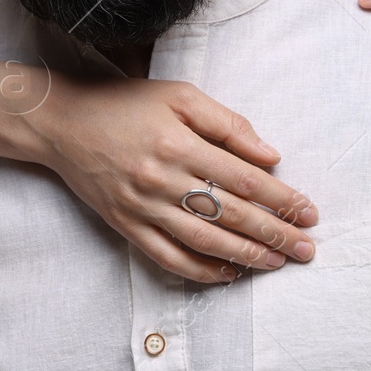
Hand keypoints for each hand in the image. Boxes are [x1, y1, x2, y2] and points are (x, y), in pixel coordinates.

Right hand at [25, 73, 318, 283]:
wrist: (62, 123)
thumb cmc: (125, 103)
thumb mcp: (180, 96)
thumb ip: (228, 124)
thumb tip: (271, 156)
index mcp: (180, 143)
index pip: (244, 179)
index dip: (281, 199)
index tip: (308, 212)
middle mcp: (162, 179)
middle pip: (231, 215)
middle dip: (274, 234)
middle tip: (306, 249)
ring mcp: (143, 207)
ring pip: (204, 241)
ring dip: (245, 256)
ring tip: (276, 263)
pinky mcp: (126, 225)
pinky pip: (167, 257)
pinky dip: (200, 270)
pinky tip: (227, 274)